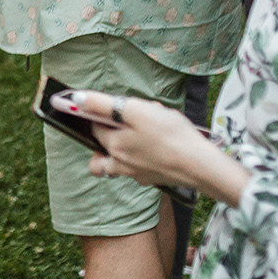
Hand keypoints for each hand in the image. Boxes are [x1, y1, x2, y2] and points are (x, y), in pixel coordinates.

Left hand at [49, 89, 248, 206]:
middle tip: (129, 125)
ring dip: (126, 148)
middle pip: (102, 152)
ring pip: (120, 162)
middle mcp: (120, 165)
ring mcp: (138, 175)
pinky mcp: (155, 179)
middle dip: (110, 137)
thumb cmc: (170, 135)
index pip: (94, 127)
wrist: (201, 165)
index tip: (119, 107)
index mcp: (113, 147)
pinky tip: (162, 145)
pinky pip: (141, 167)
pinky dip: (146, 156)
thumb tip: (76, 99)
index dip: (104, 113)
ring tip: (145, 135)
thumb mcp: (134, 110)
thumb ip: (103, 104)